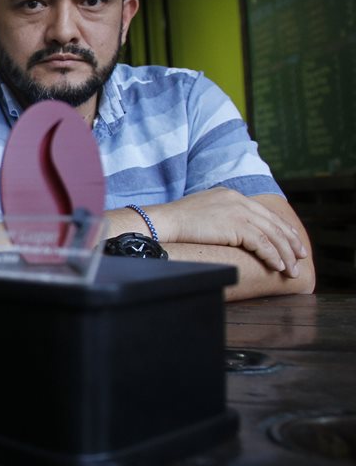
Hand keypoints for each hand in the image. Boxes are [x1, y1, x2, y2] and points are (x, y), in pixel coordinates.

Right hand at [146, 189, 307, 275]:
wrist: (164, 221)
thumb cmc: (176, 221)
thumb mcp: (203, 211)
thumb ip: (221, 216)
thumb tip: (229, 230)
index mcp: (231, 195)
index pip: (264, 212)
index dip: (281, 227)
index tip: (291, 240)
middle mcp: (238, 200)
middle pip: (273, 222)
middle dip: (290, 241)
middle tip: (301, 256)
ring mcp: (238, 212)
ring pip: (272, 235)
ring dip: (285, 254)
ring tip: (292, 269)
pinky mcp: (236, 226)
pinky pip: (262, 243)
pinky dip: (273, 256)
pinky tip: (277, 266)